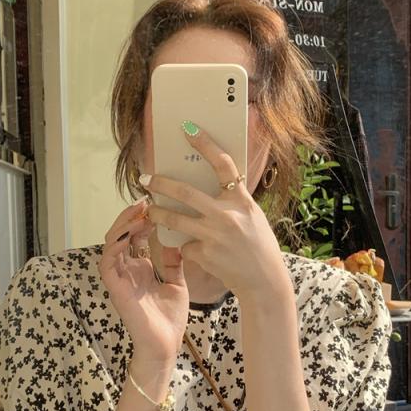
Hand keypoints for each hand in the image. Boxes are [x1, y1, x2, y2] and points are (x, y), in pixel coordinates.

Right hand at [97, 198, 188, 362]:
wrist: (165, 346)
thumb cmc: (170, 320)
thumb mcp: (177, 284)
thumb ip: (173, 263)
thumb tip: (177, 239)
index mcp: (141, 269)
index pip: (136, 237)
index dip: (143, 220)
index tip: (156, 205)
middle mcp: (128, 270)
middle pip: (122, 235)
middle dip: (131, 217)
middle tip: (145, 203)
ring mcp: (120, 278)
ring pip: (112, 243)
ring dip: (123, 226)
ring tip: (138, 213)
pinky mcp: (115, 288)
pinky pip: (107, 262)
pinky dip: (115, 245)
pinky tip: (128, 234)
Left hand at [143, 122, 290, 303]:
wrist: (265, 281)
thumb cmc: (259, 247)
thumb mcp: (252, 217)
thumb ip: (233, 201)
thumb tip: (209, 186)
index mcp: (242, 201)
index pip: (223, 165)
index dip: (205, 144)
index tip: (188, 129)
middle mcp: (227, 215)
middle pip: (185, 192)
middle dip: (161, 183)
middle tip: (146, 178)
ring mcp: (214, 235)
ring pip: (175, 218)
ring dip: (158, 213)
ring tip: (150, 211)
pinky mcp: (205, 254)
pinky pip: (185, 246)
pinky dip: (187, 247)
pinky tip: (198, 253)